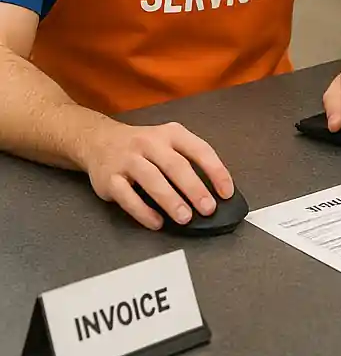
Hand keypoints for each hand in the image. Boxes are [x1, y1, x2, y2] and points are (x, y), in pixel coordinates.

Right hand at [79, 119, 232, 230]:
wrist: (99, 140)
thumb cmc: (143, 146)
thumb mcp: (169, 141)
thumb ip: (188, 160)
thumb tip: (213, 189)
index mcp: (171, 134)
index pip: (200, 150)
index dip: (216, 171)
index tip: (226, 192)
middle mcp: (150, 143)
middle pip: (176, 166)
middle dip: (194, 189)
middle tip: (208, 208)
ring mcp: (128, 160)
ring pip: (152, 180)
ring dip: (171, 200)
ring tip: (185, 217)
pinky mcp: (109, 178)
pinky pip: (127, 196)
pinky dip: (143, 211)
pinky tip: (157, 222)